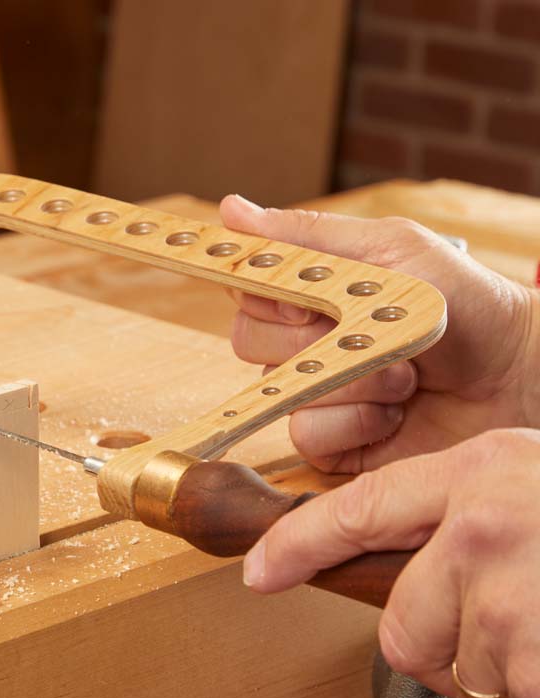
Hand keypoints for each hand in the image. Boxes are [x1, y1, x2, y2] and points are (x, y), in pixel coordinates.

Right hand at [220, 196, 539, 472]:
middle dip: (314, 337)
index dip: (269, 293)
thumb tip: (230, 209)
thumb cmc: (468, 305)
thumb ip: (306, 235)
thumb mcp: (390, 249)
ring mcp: (316, 394)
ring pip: (279, 388)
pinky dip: (354, 421)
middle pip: (248, 340)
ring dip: (350, 380)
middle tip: (367, 329)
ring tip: (404, 374)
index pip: (247, 288)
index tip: (309, 296)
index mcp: (312, 294)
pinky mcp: (332, 443)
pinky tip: (394, 412)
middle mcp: (306, 343)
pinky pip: (306, 434)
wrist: (520, 378)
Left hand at [242, 428, 539, 697]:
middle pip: (402, 630)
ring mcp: (517, 593)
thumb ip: (470, 519)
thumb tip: (421, 583)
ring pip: (461, 677)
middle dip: (443, 655)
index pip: (356, 508)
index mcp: (478, 472)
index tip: (257, 571)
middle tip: (507, 637)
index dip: (298, 545)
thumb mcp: (537, 488)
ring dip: (507, 683)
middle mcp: (482, 526)